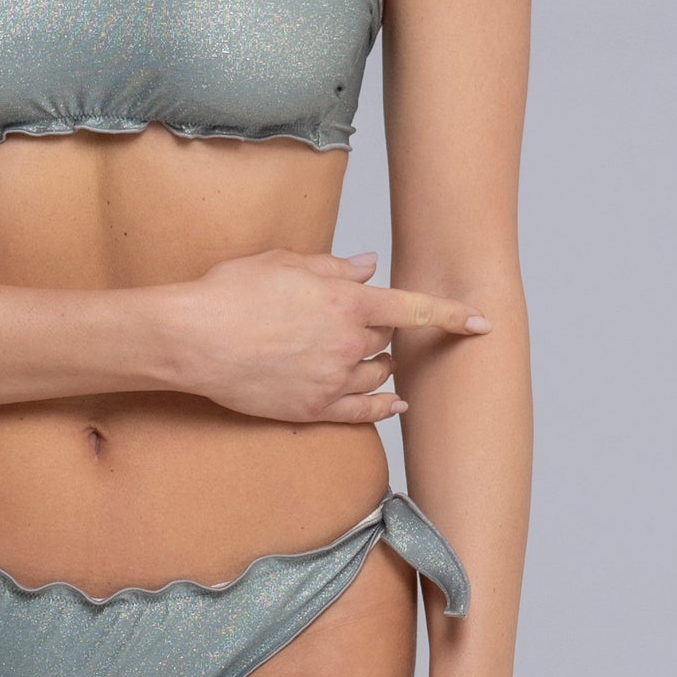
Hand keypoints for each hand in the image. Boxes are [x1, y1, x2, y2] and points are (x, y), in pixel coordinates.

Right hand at [171, 247, 491, 423]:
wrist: (193, 339)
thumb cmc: (231, 293)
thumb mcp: (284, 263)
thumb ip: (334, 267)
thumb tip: (368, 266)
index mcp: (345, 301)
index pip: (415, 308)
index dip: (453, 314)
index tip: (483, 321)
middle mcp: (348, 343)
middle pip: (387, 341)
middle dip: (380, 330)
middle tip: (358, 322)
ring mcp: (333, 380)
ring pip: (378, 376)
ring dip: (380, 365)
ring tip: (366, 356)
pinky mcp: (314, 409)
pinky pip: (363, 413)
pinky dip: (383, 407)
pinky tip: (394, 404)